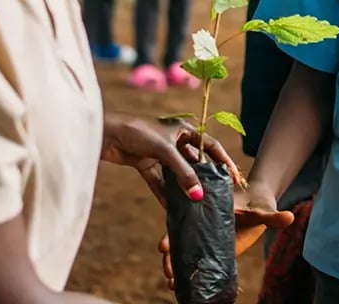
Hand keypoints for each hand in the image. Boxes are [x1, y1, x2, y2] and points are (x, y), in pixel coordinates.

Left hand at [101, 114, 243, 206]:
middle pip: (193, 162)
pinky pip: (159, 181)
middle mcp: (174, 140)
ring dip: (183, 188)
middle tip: (215, 196)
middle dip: (203, 178)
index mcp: (183, 129)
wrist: (104, 133)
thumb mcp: (165, 151)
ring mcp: (159, 153)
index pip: (210, 146)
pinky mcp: (144, 163)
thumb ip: (183, 174)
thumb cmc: (138, 131)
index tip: (235, 177)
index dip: (224, 161)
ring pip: (176, 174)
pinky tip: (172, 209)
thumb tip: (198, 196)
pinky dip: (164, 193)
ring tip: (195, 206)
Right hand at [157, 181, 293, 289]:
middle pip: (180, 242)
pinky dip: (189, 271)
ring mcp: (208, 238)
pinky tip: (180, 287)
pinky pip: (199, 260)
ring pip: (186, 252)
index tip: (163, 247)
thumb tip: (290, 217)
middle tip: (168, 274)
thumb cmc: (258, 204)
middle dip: (172, 258)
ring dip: (176, 267)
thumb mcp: (264, 210)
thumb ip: (274, 216)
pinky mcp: (216, 250)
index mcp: (208, 214)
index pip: (185, 225)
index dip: (172, 236)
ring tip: (171, 284)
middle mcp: (204, 226)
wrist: (258, 200)